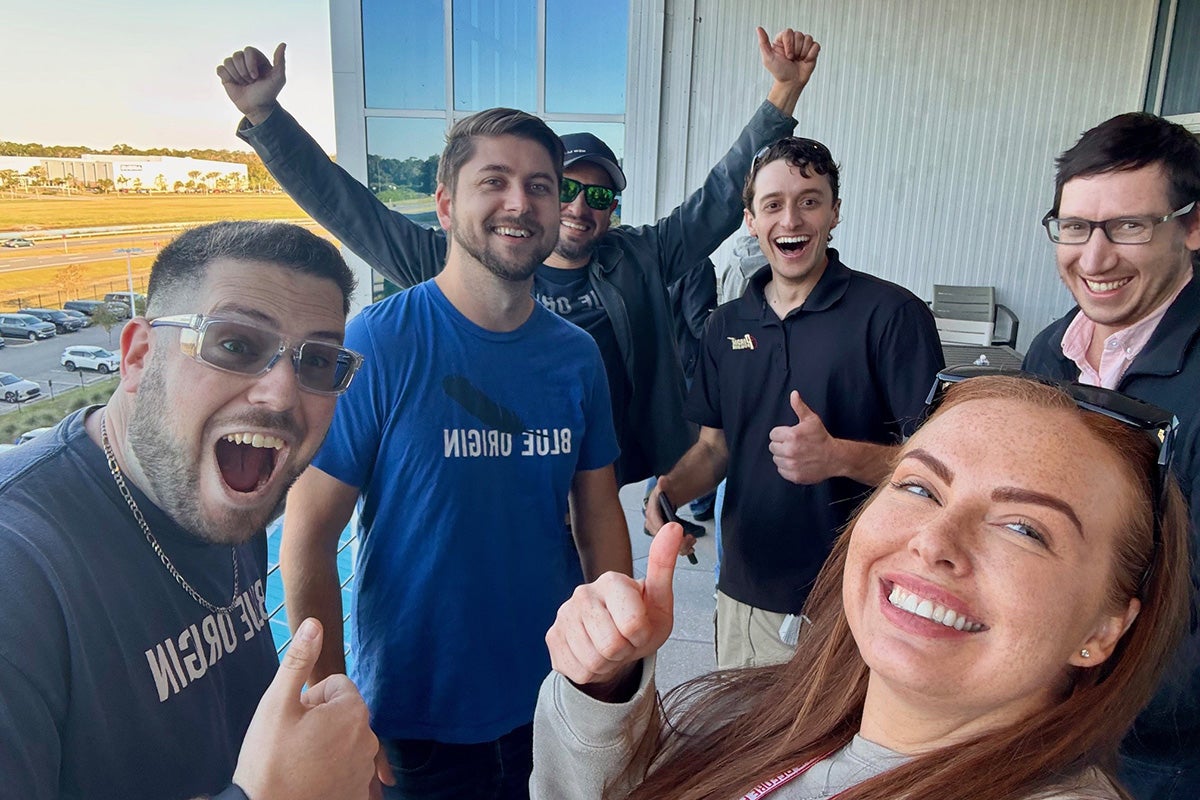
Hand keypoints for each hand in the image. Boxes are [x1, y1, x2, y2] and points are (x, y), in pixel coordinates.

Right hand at [217, 43, 286, 124]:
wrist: (258, 108)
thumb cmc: (269, 93)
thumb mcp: (279, 78)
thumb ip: (280, 61)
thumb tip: (283, 44)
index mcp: (257, 58)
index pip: (248, 50)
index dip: (250, 64)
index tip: (256, 77)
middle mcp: (245, 60)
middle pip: (237, 55)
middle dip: (244, 72)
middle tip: (251, 82)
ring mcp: (235, 67)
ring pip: (228, 62)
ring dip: (236, 76)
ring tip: (244, 84)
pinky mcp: (226, 75)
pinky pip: (220, 69)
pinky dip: (226, 77)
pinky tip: (233, 83)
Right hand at [233, 618, 378, 799]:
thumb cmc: (269, 760)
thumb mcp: (277, 704)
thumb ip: (298, 660)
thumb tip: (315, 623)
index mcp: (353, 712)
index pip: (336, 686)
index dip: (311, 699)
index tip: (294, 719)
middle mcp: (368, 740)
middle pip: (342, 713)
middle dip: (319, 721)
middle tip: (292, 741)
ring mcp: (365, 770)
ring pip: (343, 740)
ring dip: (325, 745)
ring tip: (297, 762)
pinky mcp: (358, 793)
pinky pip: (347, 768)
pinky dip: (331, 771)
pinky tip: (308, 779)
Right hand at [545, 523, 680, 698]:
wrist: (614, 643)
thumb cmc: (640, 620)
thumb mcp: (660, 600)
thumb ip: (663, 566)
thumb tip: (674, 526)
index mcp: (611, 580)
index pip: (634, 625)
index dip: (642, 635)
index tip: (640, 627)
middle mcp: (583, 593)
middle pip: (612, 645)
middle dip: (624, 651)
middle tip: (624, 640)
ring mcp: (564, 615)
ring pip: (593, 660)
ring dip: (608, 663)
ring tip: (609, 647)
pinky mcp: (552, 637)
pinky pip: (577, 670)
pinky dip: (591, 671)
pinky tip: (593, 653)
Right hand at [644, 478, 695, 559]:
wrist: (668, 497)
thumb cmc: (666, 493)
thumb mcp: (665, 485)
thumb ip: (664, 484)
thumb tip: (662, 481)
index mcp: (651, 513)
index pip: (655, 524)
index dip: (665, 529)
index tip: (677, 530)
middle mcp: (652, 525)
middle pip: (662, 537)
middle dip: (676, 539)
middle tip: (689, 537)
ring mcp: (659, 532)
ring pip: (667, 545)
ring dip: (681, 546)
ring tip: (692, 540)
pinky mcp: (666, 538)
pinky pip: (672, 547)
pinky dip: (681, 549)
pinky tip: (690, 548)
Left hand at [757, 26, 819, 90]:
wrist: (791, 83)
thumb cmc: (779, 72)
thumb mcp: (768, 58)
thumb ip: (763, 43)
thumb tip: (758, 28)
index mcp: (782, 39)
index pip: (788, 32)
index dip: (789, 44)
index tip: (787, 56)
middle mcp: (793, 39)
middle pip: (799, 35)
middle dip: (796, 50)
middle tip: (792, 59)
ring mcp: (803, 44)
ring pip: (808, 39)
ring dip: (803, 53)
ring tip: (798, 60)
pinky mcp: (812, 49)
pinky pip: (816, 46)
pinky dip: (811, 55)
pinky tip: (806, 61)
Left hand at [769, 390, 836, 483]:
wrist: (835, 458)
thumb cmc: (822, 437)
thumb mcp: (812, 420)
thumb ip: (799, 407)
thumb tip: (793, 394)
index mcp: (792, 435)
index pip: (773, 434)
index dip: (781, 434)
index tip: (790, 435)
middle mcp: (790, 451)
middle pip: (772, 447)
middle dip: (781, 444)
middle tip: (793, 444)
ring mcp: (792, 465)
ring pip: (776, 459)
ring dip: (783, 456)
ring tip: (796, 453)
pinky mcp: (794, 476)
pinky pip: (781, 470)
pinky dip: (786, 467)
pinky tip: (797, 462)